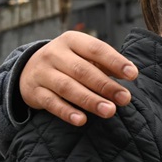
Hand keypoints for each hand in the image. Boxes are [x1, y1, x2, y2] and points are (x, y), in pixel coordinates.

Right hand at [18, 31, 137, 125]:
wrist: (28, 69)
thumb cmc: (68, 62)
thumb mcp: (83, 56)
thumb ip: (105, 63)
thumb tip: (129, 73)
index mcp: (72, 40)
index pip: (96, 49)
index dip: (115, 61)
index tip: (133, 74)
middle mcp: (55, 54)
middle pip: (82, 70)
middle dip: (105, 85)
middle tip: (125, 98)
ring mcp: (42, 73)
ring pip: (67, 87)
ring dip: (90, 100)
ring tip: (110, 111)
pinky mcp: (34, 92)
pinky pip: (51, 103)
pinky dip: (67, 112)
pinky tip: (82, 120)